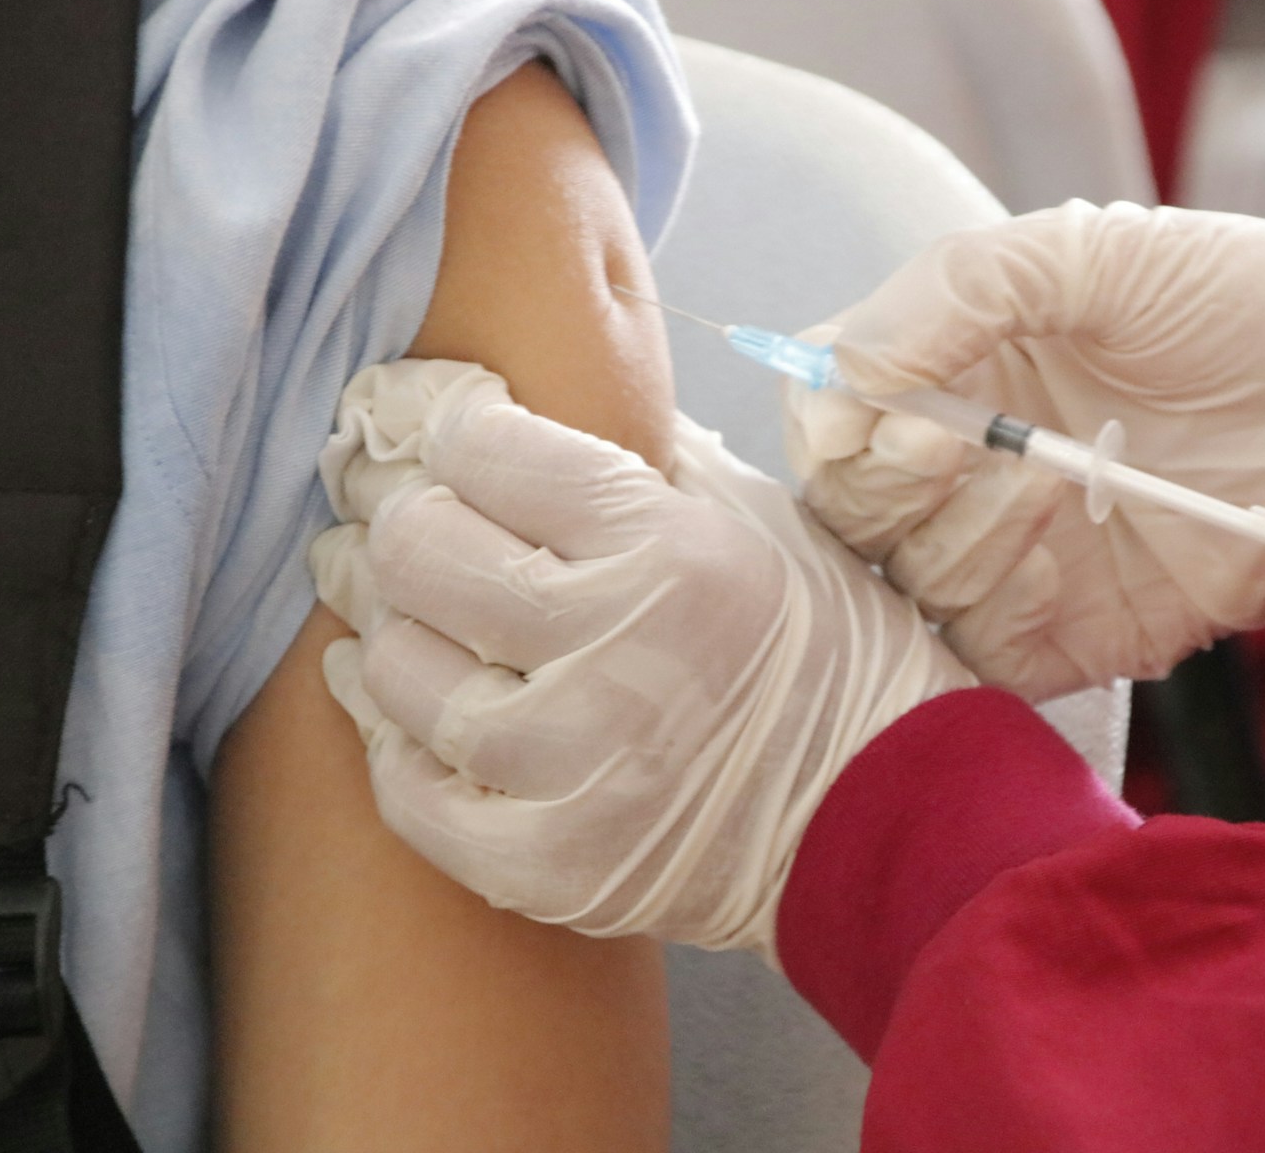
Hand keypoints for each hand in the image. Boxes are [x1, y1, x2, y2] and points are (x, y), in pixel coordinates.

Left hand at [311, 361, 973, 958]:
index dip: (449, 429)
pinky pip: (407, 789)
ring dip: (386, 625)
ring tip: (397, 606)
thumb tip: (512, 400)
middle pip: (420, 550)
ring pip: (397, 667)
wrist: (879, 817)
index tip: (443, 434)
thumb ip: (640, 453)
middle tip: (396, 510)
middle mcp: (616, 655)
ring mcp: (574, 770)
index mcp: (672, 552)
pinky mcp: (546, 865)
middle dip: (397, 516)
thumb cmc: (819, 650)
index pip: (489, 450)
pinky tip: (394, 699)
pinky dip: (390, 737)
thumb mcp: (755, 520)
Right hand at [785, 201, 1264, 699]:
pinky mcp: (1064, 633)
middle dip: (885, 483)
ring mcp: (1011, 554)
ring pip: (903, 582)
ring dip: (960, 533)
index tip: (886, 409)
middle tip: (958, 446)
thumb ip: (954, 290)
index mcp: (953, 369)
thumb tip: (842, 373)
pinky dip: (992, 607)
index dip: (831, 420)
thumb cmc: (1242, 304)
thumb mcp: (1090, 253)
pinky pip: (978, 651)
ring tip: (1056, 482)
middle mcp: (965, 467)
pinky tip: (1056, 554)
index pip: (825, 413)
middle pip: (845, 508)